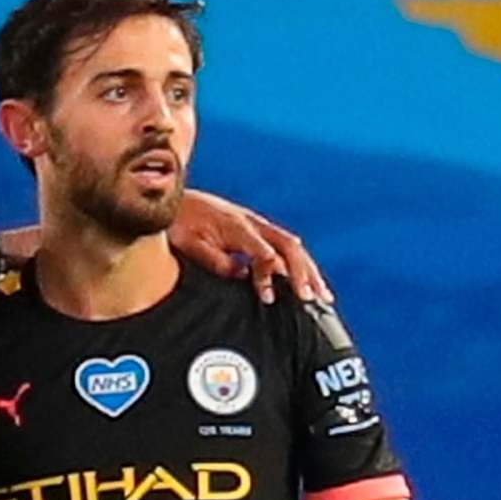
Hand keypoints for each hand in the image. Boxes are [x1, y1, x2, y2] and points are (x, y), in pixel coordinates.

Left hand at [169, 191, 331, 304]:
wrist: (178, 201)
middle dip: (303, 273)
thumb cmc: (182, 223)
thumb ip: (215, 259)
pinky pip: (285, 247)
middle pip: (289, 246)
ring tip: (323, 295)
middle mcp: (253, 224)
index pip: (263, 250)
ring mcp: (258, 226)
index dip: (269, 274)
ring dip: (308, 271)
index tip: (270, 296)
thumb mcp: (191, 243)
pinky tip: (308, 282)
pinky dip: (299, 266)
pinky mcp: (258, 231)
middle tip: (312, 298)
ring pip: (292, 247)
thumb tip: (241, 274)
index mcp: (237, 227)